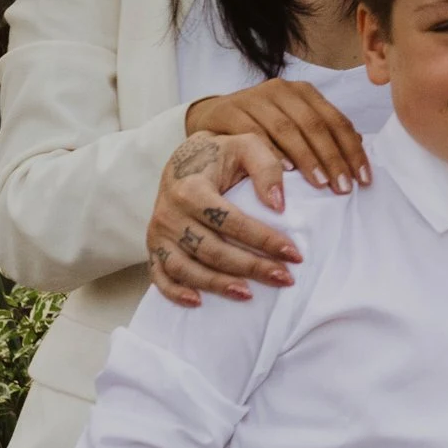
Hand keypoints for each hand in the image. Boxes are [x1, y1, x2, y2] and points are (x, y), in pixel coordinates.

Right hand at [145, 133, 301, 307]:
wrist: (184, 158)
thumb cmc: (221, 153)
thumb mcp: (248, 145)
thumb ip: (267, 168)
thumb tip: (279, 205)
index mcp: (191, 189)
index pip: (232, 222)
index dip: (264, 239)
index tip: (295, 254)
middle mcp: (169, 214)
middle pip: (212, 250)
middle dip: (251, 267)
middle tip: (285, 278)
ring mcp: (158, 233)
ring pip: (186, 268)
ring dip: (218, 285)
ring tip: (249, 294)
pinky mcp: (152, 246)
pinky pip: (159, 275)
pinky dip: (175, 292)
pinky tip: (199, 302)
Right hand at [184, 78, 369, 193]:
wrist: (210, 118)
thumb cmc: (260, 126)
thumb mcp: (293, 125)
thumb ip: (322, 134)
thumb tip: (359, 150)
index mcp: (304, 92)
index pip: (335, 120)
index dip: (351, 150)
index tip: (362, 178)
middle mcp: (282, 90)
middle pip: (314, 125)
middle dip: (332, 157)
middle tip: (343, 187)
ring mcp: (254, 98)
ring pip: (287, 128)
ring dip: (306, 158)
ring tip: (320, 183)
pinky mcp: (230, 111)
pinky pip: (253, 133)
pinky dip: (270, 152)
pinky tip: (283, 172)